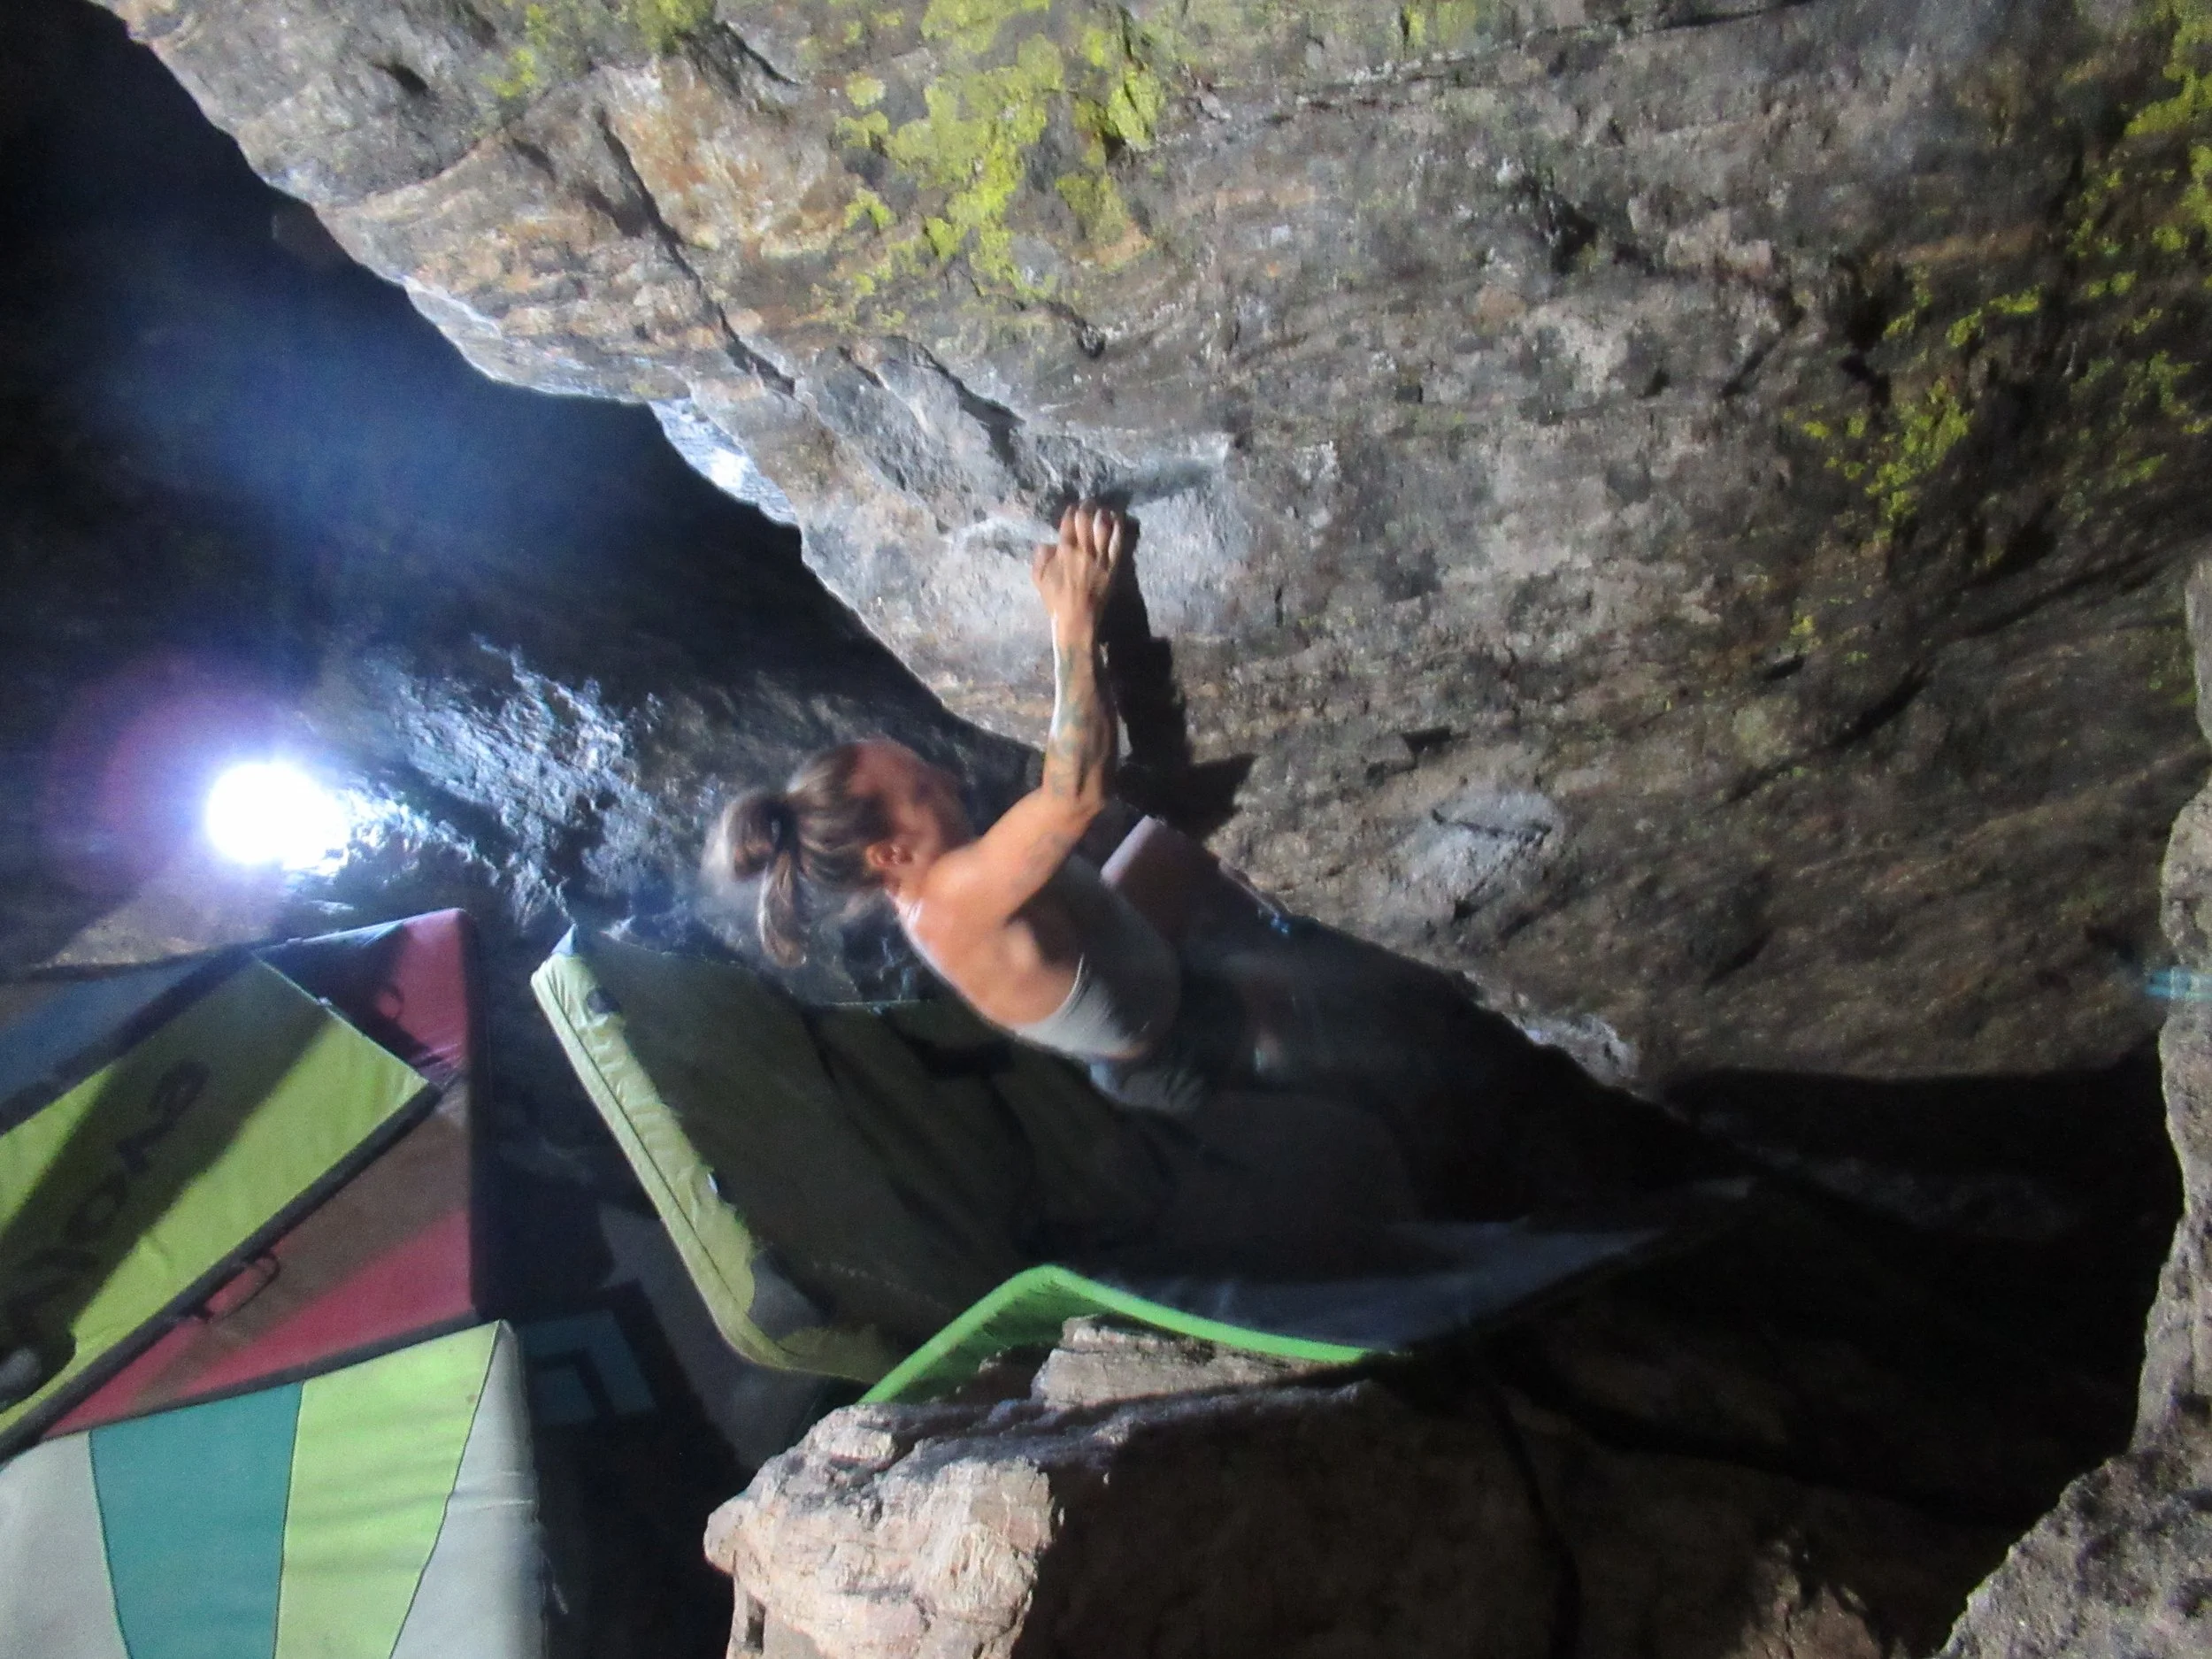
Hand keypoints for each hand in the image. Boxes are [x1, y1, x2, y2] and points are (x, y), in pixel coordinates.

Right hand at [1032, 502, 1124, 634]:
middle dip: (1086, 508)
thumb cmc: (1056, 600)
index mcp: (1064, 552)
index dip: (1070, 513)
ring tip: (1102, 508)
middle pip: (1086, 522)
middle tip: (1088, 502)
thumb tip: (1047, 544)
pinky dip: (1117, 528)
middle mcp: (1083, 550)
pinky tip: (1118, 519)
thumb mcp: (1038, 579)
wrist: (1077, 618)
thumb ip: (1040, 558)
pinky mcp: (1112, 566)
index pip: (1068, 524)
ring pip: (1103, 528)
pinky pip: (1117, 543)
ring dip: (1102, 514)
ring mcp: (1100, 557)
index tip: (1072, 507)